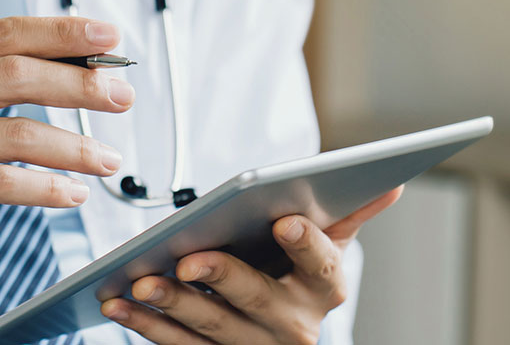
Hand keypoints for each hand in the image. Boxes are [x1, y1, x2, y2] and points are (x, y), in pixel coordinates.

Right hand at [0, 17, 135, 271]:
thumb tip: (63, 65)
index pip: (5, 34)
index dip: (62, 32)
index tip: (107, 36)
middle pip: (19, 74)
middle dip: (82, 83)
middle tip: (120, 96)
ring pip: (20, 133)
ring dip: (75, 147)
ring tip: (107, 159)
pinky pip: (3, 183)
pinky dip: (47, 188)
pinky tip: (71, 193)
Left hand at [101, 186, 404, 343]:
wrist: (279, 338)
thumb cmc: (296, 276)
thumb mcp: (327, 249)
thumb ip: (349, 214)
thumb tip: (390, 181)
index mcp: (324, 289)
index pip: (321, 266)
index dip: (304, 244)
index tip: (285, 219)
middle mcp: (293, 325)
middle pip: (256, 298)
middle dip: (221, 276)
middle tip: (189, 257)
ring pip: (210, 326)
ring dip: (173, 304)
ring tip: (142, 280)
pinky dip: (146, 324)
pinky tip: (119, 301)